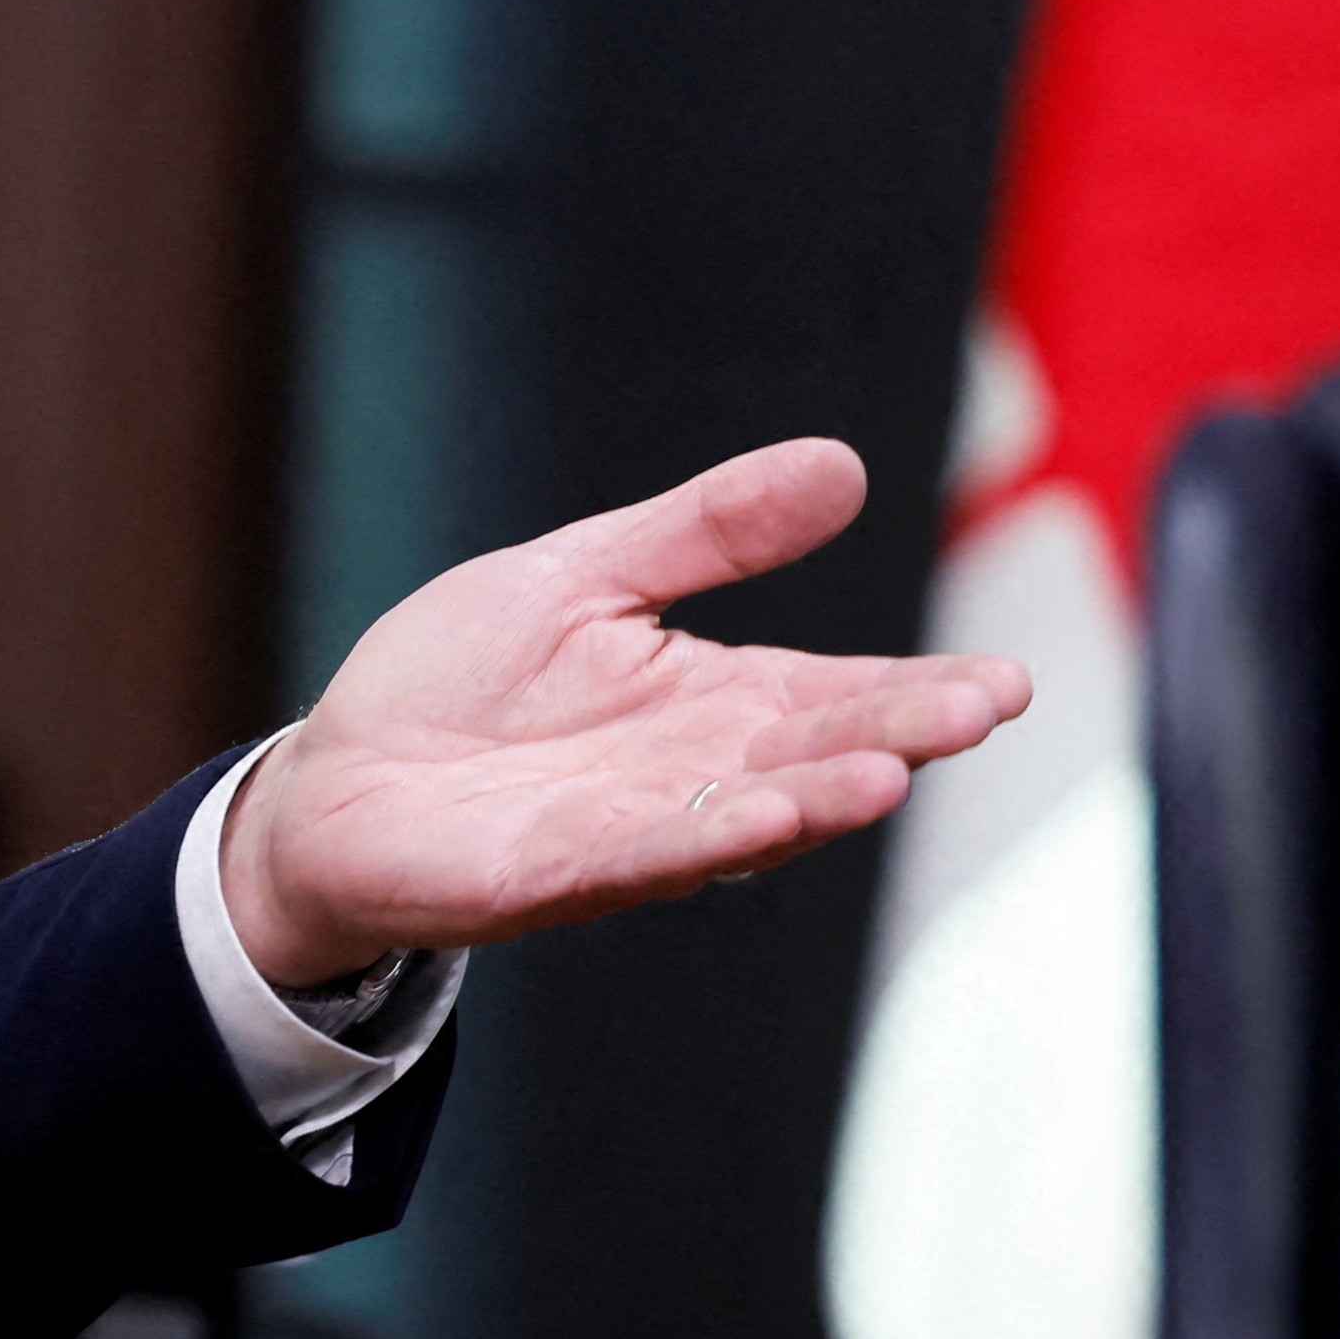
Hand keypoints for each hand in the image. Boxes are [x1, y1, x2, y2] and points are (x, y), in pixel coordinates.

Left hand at [223, 436, 1028, 982]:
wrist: (332, 783)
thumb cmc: (459, 683)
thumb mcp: (582, 576)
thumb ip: (705, 531)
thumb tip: (841, 464)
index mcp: (709, 700)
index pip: (835, 692)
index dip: (918, 689)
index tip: (1006, 681)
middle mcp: (687, 775)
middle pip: (811, 752)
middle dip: (896, 731)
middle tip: (985, 706)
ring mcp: (622, 831)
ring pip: (741, 815)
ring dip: (816, 797)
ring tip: (892, 769)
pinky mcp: (544, 874)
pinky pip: (634, 857)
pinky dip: (698, 840)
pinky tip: (763, 821)